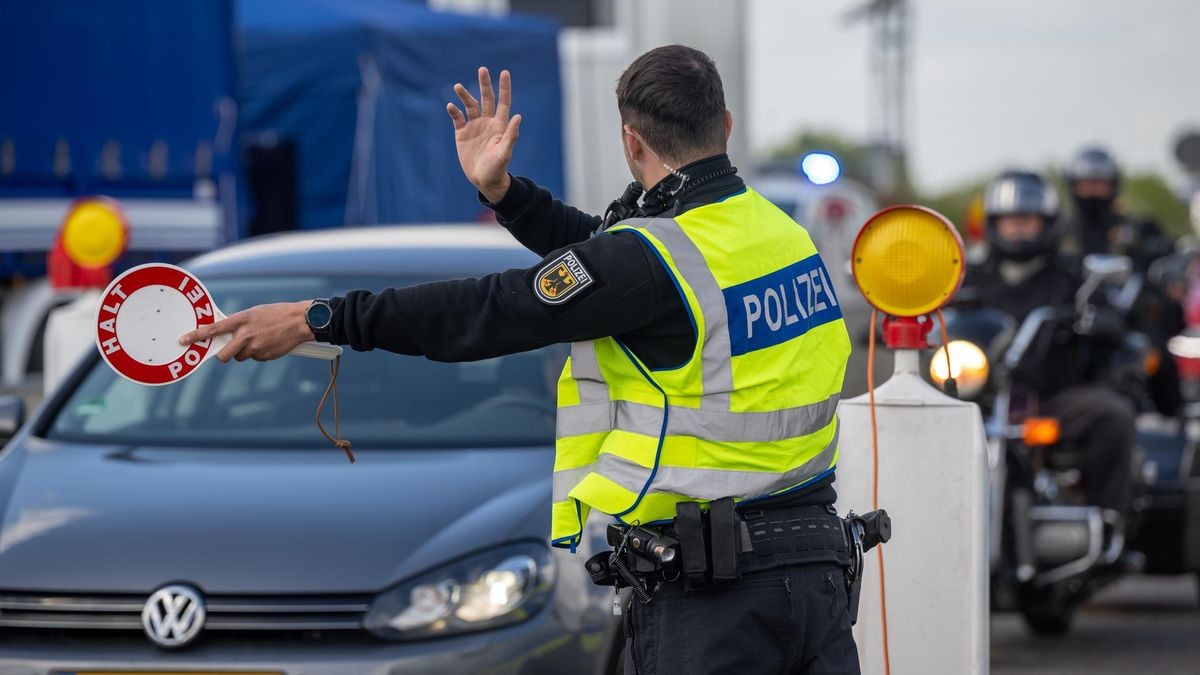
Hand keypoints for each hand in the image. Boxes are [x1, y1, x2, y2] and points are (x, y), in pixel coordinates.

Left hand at [179, 301, 313, 362]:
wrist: (301, 321)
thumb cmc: (278, 313)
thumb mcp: (255, 312)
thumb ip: (240, 322)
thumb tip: (226, 332)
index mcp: (241, 320)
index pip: (213, 329)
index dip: (196, 336)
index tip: (183, 340)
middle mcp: (246, 335)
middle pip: (224, 355)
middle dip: (225, 355)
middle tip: (231, 349)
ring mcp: (256, 347)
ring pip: (241, 357)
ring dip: (246, 352)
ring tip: (261, 340)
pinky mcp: (265, 356)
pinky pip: (256, 358)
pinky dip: (260, 353)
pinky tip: (270, 343)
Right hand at [447, 67, 520, 203]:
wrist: (484, 180)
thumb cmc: (497, 168)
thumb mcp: (505, 153)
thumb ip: (511, 135)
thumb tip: (518, 116)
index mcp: (500, 125)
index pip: (503, 102)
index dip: (504, 88)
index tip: (504, 72)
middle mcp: (487, 122)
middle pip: (486, 99)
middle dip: (484, 84)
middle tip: (482, 69)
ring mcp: (474, 127)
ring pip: (470, 106)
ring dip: (464, 96)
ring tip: (458, 86)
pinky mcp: (462, 133)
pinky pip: (457, 118)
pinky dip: (454, 111)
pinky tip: (451, 106)